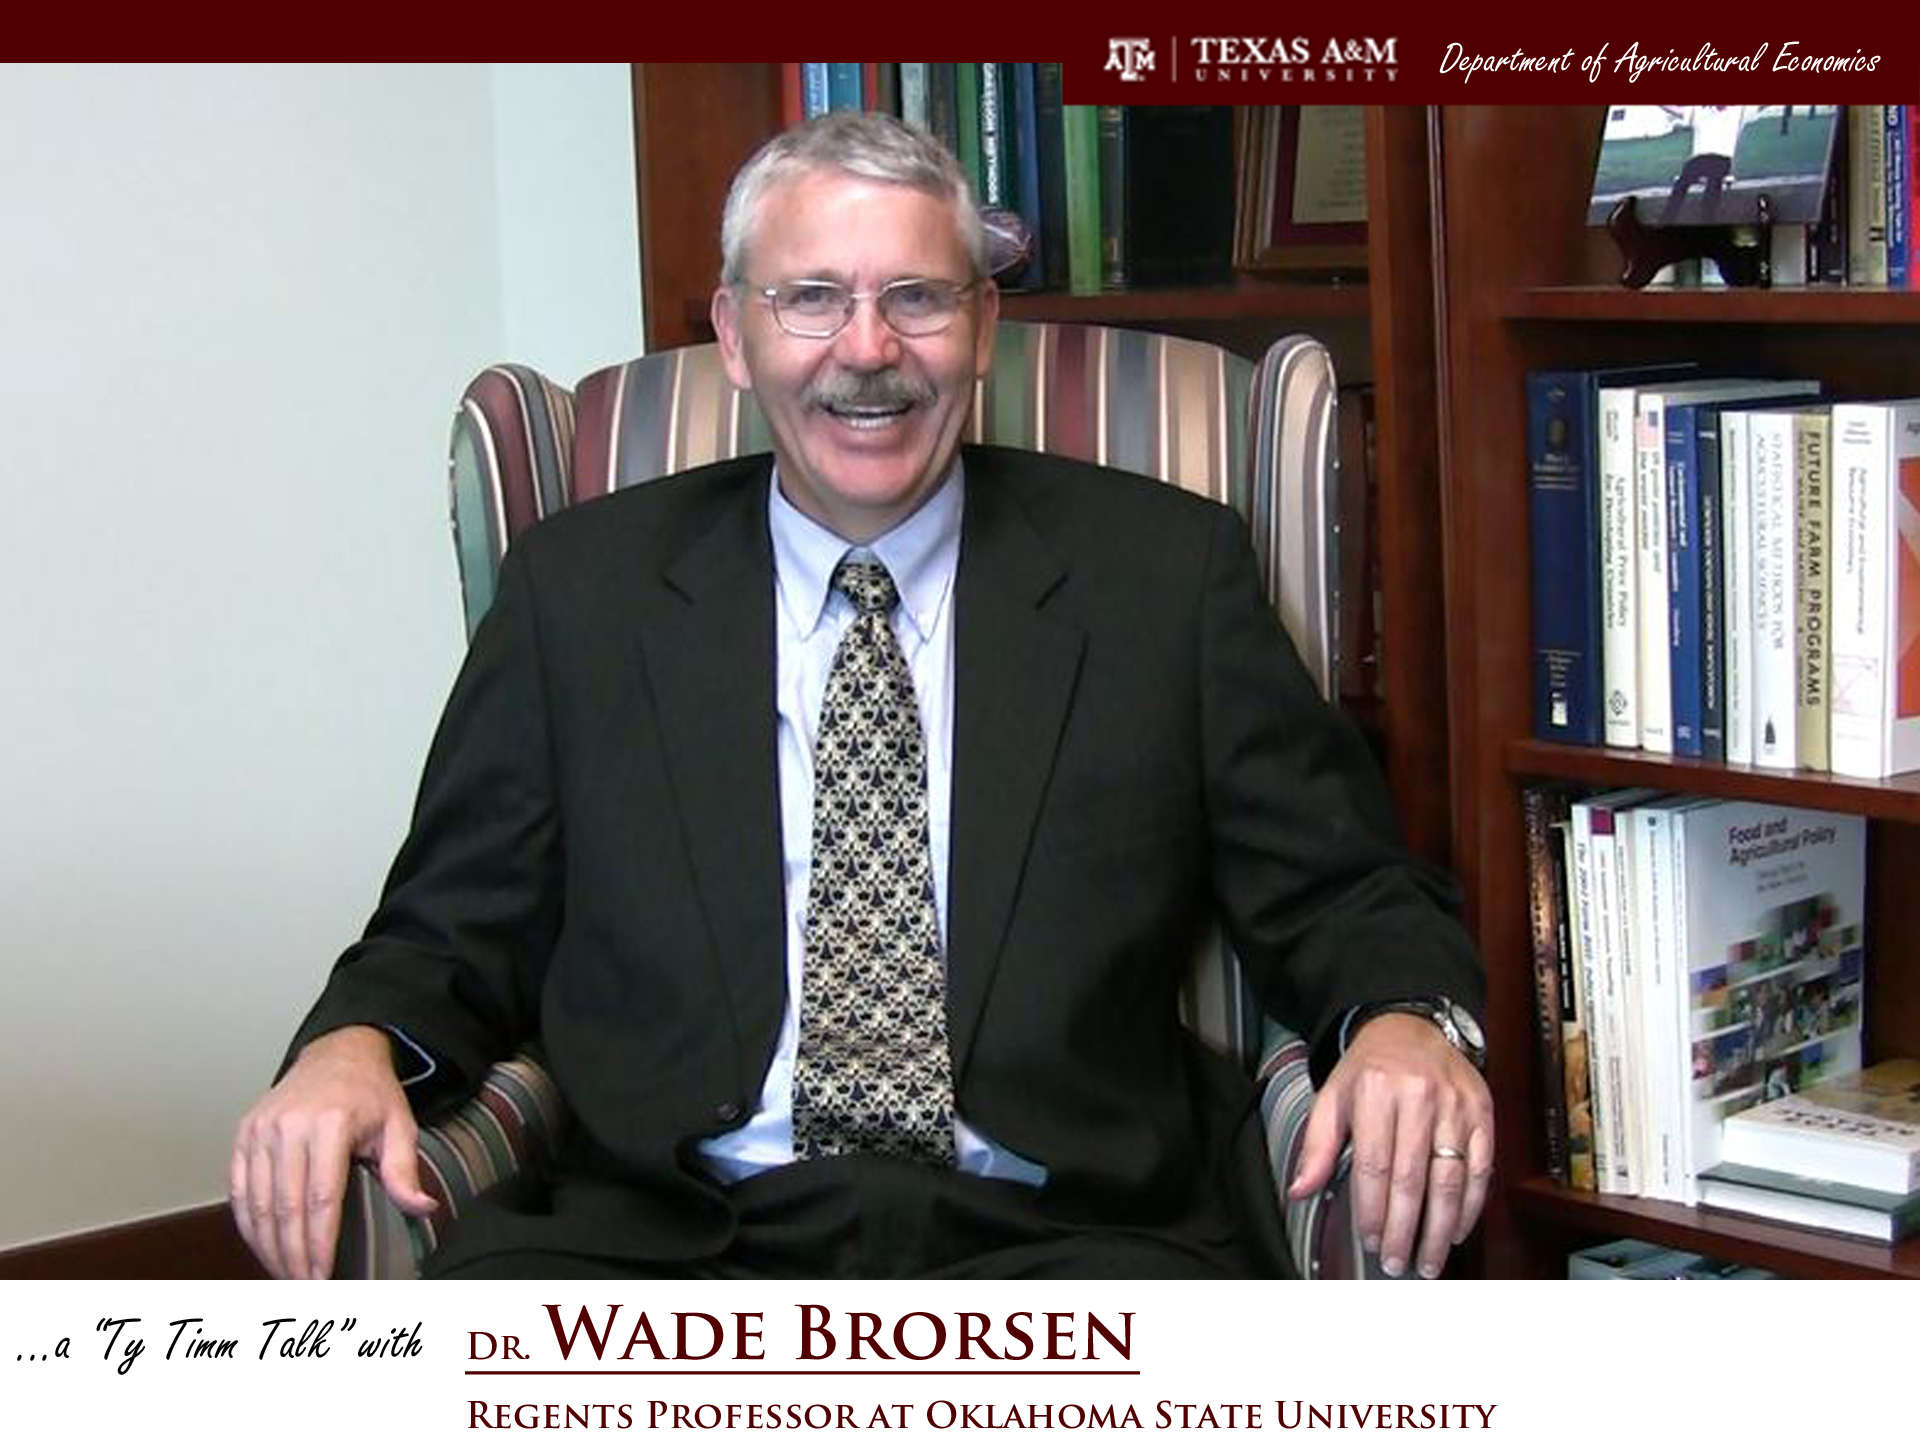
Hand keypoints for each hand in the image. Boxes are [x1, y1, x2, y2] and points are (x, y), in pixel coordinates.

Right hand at [229, 1025, 436, 1278]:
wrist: (338, 1054)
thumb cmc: (372, 1094)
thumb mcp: (400, 1125)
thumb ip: (405, 1170)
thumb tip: (422, 1209)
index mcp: (331, 1123)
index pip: (321, 1197)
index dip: (319, 1243)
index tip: (322, 1277)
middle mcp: (289, 1126)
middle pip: (285, 1206)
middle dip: (293, 1253)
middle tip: (302, 1287)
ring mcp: (261, 1129)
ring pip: (256, 1202)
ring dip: (268, 1245)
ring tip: (284, 1275)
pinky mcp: (244, 1133)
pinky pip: (237, 1188)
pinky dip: (247, 1223)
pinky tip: (262, 1247)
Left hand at [1288, 1012, 1493, 1277]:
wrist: (1410, 1027)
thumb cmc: (1369, 1069)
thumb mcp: (1332, 1097)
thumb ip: (1316, 1146)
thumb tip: (1299, 1190)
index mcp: (1376, 1092)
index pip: (1374, 1166)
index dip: (1373, 1211)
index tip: (1371, 1241)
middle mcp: (1419, 1097)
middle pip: (1412, 1179)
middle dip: (1405, 1230)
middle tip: (1398, 1263)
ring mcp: (1455, 1105)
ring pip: (1451, 1179)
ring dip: (1440, 1228)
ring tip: (1427, 1260)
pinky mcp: (1482, 1112)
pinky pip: (1481, 1167)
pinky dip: (1471, 1206)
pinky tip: (1456, 1231)